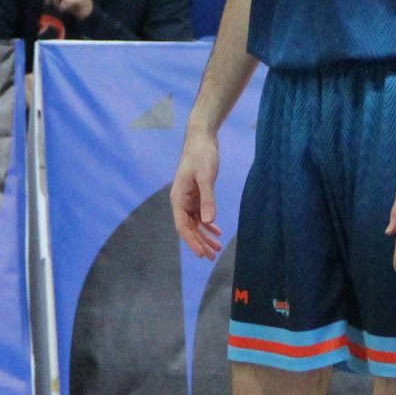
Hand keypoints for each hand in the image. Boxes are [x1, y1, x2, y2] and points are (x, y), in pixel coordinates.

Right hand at [172, 125, 222, 258]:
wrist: (202, 138)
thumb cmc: (201, 155)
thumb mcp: (205, 177)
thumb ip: (207, 199)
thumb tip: (207, 221)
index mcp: (178, 198)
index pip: (182, 226)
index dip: (192, 241)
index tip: (202, 254)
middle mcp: (181, 201)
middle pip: (189, 227)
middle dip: (200, 242)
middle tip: (213, 256)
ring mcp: (189, 198)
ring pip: (195, 222)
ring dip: (205, 235)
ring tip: (217, 248)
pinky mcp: (197, 194)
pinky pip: (200, 213)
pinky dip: (208, 223)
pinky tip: (217, 231)